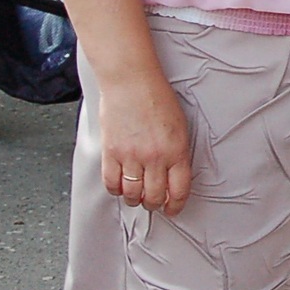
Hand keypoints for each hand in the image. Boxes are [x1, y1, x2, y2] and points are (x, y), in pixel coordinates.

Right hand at [99, 70, 192, 213]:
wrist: (131, 81)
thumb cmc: (156, 98)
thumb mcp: (179, 126)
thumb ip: (177, 153)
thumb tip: (173, 176)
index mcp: (176, 150)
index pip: (179, 190)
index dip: (176, 205)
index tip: (173, 209)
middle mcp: (155, 157)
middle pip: (154, 197)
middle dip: (154, 204)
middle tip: (153, 202)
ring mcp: (131, 156)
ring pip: (132, 194)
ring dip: (135, 199)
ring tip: (136, 195)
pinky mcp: (110, 152)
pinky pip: (111, 183)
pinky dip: (115, 189)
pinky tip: (120, 185)